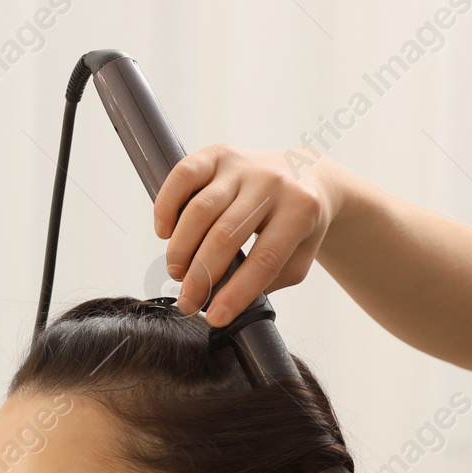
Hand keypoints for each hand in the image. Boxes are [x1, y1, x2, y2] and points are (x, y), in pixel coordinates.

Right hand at [153, 144, 343, 326]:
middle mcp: (272, 184)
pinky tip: (164, 231)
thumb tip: (224, 300)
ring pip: (200, 209)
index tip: (215, 317)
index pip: (264, 259)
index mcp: (300, 210)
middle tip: (188, 301)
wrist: (306, 173)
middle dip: (200, 276)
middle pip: (225, 236)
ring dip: (181, 248)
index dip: (237, 293)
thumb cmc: (298, 223)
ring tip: (177, 272)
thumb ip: (269, 279)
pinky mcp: (218, 155)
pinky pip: (184, 175)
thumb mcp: (299, 256)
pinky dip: (167, 205)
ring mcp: (243, 166)